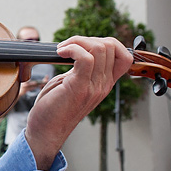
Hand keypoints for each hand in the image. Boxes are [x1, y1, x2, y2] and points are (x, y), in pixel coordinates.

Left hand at [24, 36, 132, 169]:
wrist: (46, 132)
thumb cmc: (54, 108)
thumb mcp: (72, 83)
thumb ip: (80, 68)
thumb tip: (78, 49)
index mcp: (104, 82)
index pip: (124, 56)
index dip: (108, 42)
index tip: (84, 45)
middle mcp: (103, 84)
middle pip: (111, 46)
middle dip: (87, 39)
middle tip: (67, 47)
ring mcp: (93, 86)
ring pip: (99, 48)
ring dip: (77, 41)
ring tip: (62, 49)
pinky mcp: (79, 87)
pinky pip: (85, 59)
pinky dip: (72, 48)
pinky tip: (60, 53)